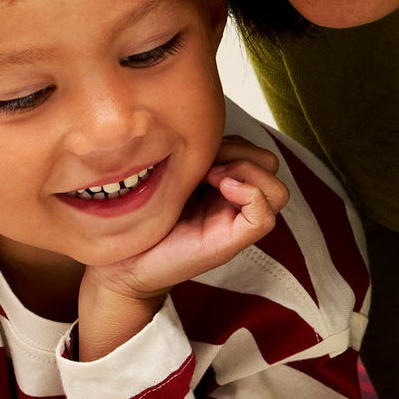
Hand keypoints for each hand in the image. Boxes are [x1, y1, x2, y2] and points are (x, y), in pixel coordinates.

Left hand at [77, 138, 287, 358]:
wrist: (122, 265)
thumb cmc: (138, 222)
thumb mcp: (167, 177)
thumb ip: (191, 158)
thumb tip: (207, 133)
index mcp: (220, 185)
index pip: (252, 150)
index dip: (232, 142)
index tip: (197, 150)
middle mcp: (233, 203)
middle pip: (270, 165)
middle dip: (241, 154)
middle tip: (206, 167)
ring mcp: (235, 223)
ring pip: (277, 189)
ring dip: (247, 172)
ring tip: (211, 178)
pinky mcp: (232, 243)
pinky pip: (266, 216)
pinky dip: (251, 194)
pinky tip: (222, 189)